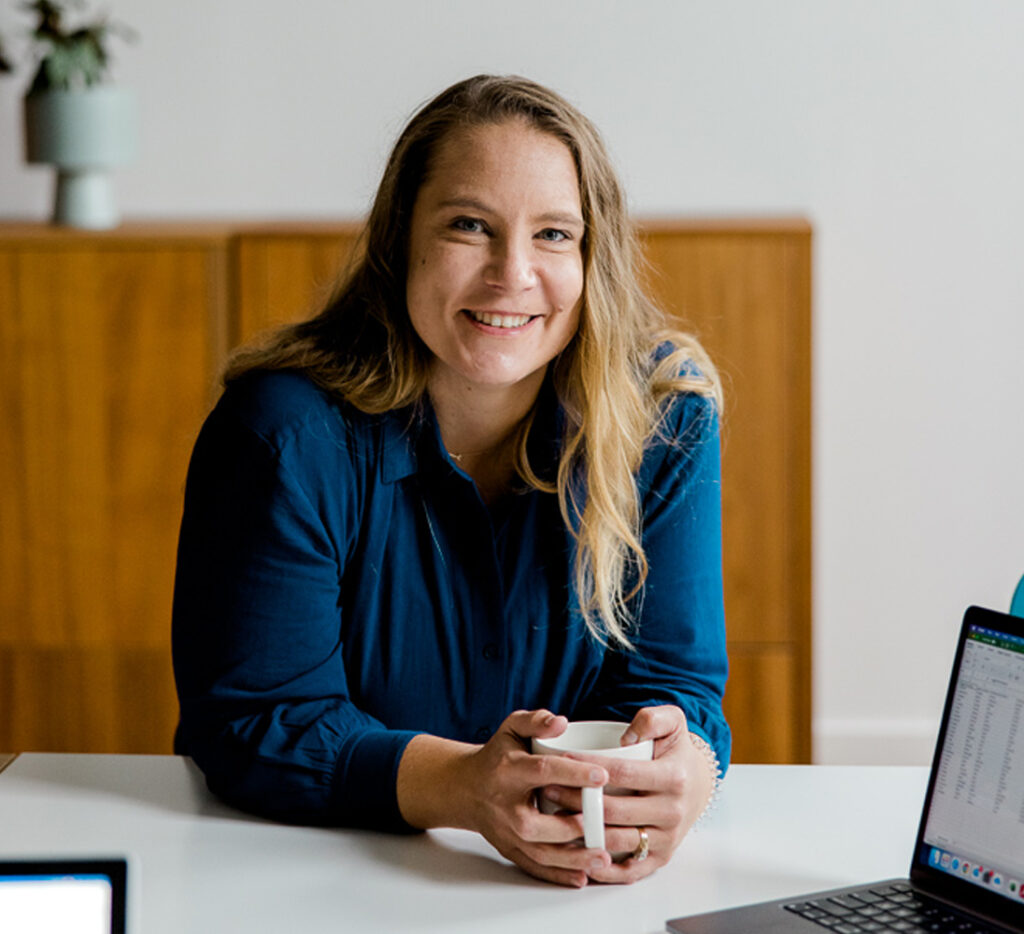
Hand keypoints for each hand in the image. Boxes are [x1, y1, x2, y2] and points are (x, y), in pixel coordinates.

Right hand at [457, 709, 614, 886]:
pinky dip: (558, 876)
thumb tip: (561, 722)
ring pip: (541, 853)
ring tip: (603, 857)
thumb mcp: (511, 729)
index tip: (602, 775)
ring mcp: (507, 833)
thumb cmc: (497, 756)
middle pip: (541, 824)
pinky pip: (535, 868)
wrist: (466, 788)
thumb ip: (535, 721)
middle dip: (574, 827)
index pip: (543, 771)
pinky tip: (582, 877)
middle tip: (607, 826)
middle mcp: (507, 807)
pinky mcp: (510, 850)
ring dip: (573, 859)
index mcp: (509, 771)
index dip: (573, 773)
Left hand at [538, 705, 713, 883]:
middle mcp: (673, 811)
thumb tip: (627, 737)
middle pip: (614, 810)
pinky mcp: (660, 858)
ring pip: (616, 841)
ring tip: (555, 817)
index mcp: (674, 778)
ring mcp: (667, 838)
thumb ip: (652, 718)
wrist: (698, 783)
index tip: (561, 760)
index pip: (622, 772)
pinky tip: (578, 855)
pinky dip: (602, 868)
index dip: (588, 767)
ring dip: (582, 833)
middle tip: (548, 789)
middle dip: (576, 800)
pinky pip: (629, 871)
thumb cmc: (675, 751)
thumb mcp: (673, 722)